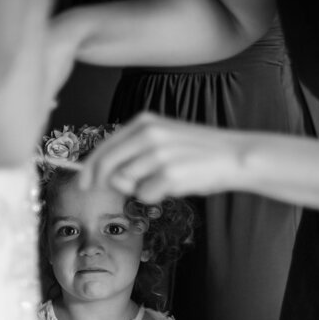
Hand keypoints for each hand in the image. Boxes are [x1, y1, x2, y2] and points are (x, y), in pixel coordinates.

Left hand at [78, 113, 246, 203]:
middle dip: (104, 183)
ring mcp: (158, 154)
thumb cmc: (199, 152)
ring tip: (165, 180)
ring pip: (126, 183)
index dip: (89, 168)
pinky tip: (176, 185)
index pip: (104, 147)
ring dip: (141, 188)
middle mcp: (147, 135)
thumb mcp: (164, 139)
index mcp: (144, 123)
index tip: (83, 183)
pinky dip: (157, 196)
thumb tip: (106, 175)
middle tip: (117, 190)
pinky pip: (145, 195)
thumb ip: (135, 150)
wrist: (234, 156)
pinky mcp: (169, 174)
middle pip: (107, 166)